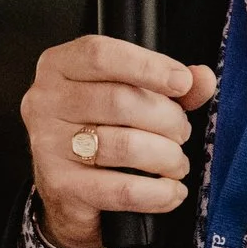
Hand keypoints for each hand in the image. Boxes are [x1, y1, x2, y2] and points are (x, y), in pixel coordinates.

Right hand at [23, 36, 215, 247]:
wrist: (66, 190)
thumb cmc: (100, 129)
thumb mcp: (132, 95)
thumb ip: (169, 84)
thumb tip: (202, 79)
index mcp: (59, 67)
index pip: (100, 55)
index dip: (148, 66)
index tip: (182, 82)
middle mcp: (45, 102)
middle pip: (118, 101)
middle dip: (166, 118)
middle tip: (182, 131)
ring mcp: (48, 145)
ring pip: (124, 145)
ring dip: (166, 156)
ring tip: (177, 161)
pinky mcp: (61, 186)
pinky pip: (122, 189)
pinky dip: (157, 192)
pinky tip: (172, 191)